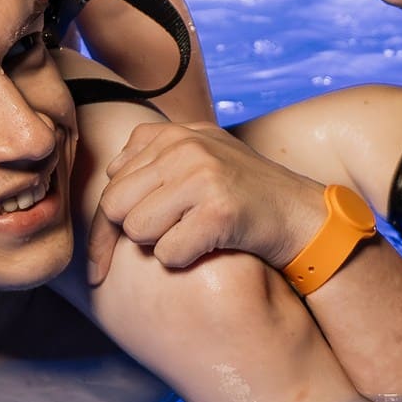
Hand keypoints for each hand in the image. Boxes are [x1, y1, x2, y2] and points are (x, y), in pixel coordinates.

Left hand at [85, 121, 325, 284]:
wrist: (301, 214)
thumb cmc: (244, 194)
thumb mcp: (202, 157)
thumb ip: (156, 158)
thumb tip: (110, 172)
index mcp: (172, 134)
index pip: (111, 182)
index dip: (103, 229)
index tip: (99, 267)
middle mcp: (183, 147)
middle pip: (115, 207)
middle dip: (135, 233)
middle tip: (172, 236)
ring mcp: (201, 175)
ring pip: (138, 230)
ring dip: (162, 245)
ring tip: (196, 234)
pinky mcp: (218, 209)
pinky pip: (168, 253)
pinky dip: (185, 260)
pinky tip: (211, 246)